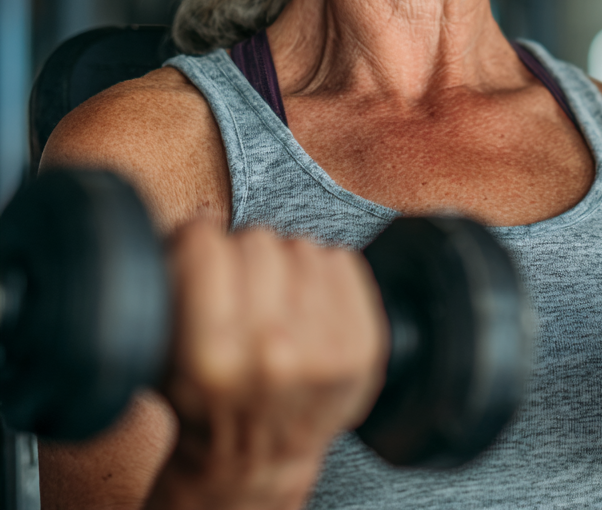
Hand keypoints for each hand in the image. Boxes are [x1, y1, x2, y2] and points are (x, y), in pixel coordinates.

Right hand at [149, 222, 388, 509]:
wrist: (259, 457)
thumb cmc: (209, 404)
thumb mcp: (164, 356)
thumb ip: (175, 285)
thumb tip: (203, 216)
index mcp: (212, 357)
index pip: (206, 245)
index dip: (198, 240)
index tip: (201, 247)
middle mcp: (273, 353)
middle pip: (257, 240)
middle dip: (242, 254)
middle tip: (240, 284)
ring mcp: (325, 350)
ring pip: (301, 245)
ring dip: (284, 262)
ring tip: (275, 297)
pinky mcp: (363, 345)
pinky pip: (341, 260)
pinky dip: (322, 271)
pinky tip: (307, 301)